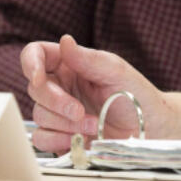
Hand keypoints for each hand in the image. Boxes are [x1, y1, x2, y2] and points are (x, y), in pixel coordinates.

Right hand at [21, 34, 165, 153]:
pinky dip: (58, 140)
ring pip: (39, 115)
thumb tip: (65, 40)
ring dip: (65, 124)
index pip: (37, 54)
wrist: (150, 129)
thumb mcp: (116, 72)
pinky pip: (41, 138)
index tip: (38, 78)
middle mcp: (62, 85)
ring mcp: (59, 112)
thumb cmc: (136, 95)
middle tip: (79, 111)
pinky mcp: (60, 136)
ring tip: (92, 125)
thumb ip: (88, 59)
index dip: (30, 63)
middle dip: (56, 102)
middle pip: (35, 89)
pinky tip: (80, 140)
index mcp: (71, 64)